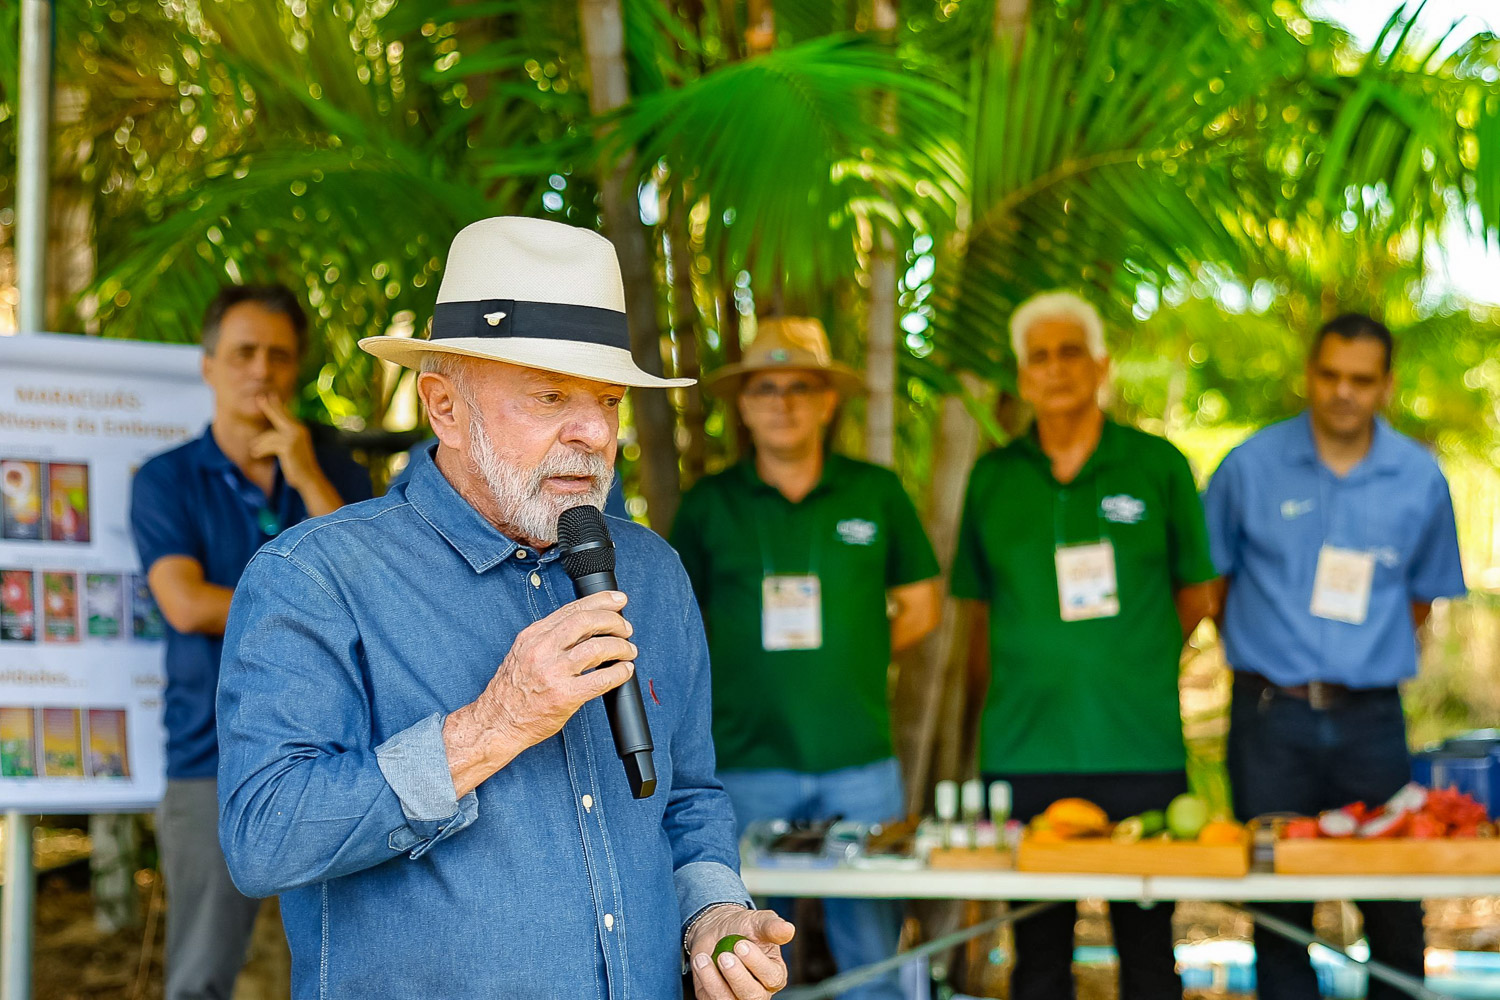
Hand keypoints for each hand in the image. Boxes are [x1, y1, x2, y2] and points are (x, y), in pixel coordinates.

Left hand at [251, 396, 322, 491]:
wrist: (309, 478)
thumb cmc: (300, 466)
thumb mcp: (293, 449)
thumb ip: (284, 439)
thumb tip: (268, 435)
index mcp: (301, 430)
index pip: (286, 415)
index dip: (277, 406)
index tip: (270, 397)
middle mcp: (299, 430)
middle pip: (280, 416)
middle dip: (269, 407)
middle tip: (259, 397)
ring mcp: (293, 437)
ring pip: (270, 436)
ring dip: (260, 444)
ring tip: (253, 450)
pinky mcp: (287, 446)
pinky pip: (269, 445)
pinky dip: (261, 450)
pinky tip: (255, 455)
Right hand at [443, 591, 637, 794]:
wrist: (498, 721)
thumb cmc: (513, 690)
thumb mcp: (525, 652)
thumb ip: (551, 637)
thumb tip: (588, 626)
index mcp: (533, 635)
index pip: (572, 609)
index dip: (601, 601)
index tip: (618, 600)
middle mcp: (542, 649)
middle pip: (586, 622)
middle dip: (613, 621)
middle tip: (626, 628)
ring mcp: (553, 672)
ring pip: (597, 648)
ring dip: (620, 646)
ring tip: (629, 650)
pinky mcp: (564, 696)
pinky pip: (600, 679)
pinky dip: (619, 672)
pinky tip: (624, 671)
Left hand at [687, 906, 794, 998]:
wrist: (718, 930)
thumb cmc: (744, 927)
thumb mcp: (759, 921)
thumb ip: (773, 926)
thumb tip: (788, 929)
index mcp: (775, 974)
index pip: (772, 977)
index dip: (756, 963)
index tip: (741, 944)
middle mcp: (758, 991)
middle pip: (752, 996)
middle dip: (737, 977)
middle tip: (724, 956)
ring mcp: (737, 997)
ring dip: (714, 982)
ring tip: (704, 959)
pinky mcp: (717, 998)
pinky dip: (704, 982)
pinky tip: (701, 963)